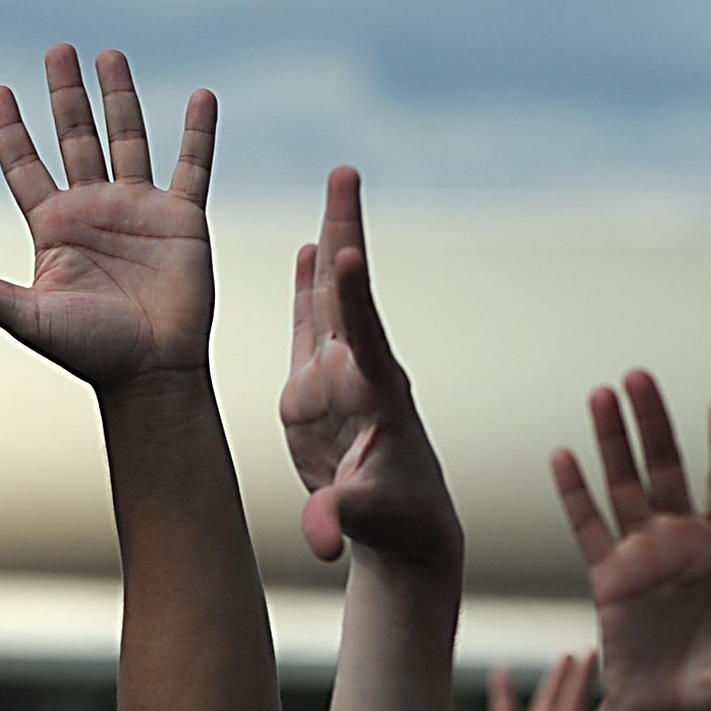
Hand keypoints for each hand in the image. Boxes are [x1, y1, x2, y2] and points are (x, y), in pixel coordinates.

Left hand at [0, 46, 217, 389]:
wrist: (151, 373)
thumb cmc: (89, 352)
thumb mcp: (27, 318)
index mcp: (54, 227)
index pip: (25, 165)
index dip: (9, 129)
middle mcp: (93, 209)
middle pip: (75, 137)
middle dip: (65, 94)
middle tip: (56, 50)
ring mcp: (139, 210)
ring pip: (128, 139)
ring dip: (119, 97)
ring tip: (108, 55)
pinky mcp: (182, 220)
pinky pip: (192, 166)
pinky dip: (198, 132)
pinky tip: (201, 96)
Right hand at [277, 167, 461, 565]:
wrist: (400, 531)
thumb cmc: (395, 524)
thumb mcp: (366, 521)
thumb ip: (340, 518)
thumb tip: (321, 538)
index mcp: (375, 396)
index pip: (361, 336)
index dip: (350, 297)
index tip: (341, 252)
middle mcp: (359, 374)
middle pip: (349, 294)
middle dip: (348, 232)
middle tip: (347, 172)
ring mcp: (337, 379)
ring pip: (330, 300)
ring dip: (334, 242)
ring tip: (340, 184)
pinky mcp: (316, 391)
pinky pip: (310, 328)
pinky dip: (309, 289)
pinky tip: (312, 248)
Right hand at [552, 372, 710, 710]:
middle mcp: (682, 543)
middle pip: (666, 469)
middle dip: (653, 423)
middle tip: (639, 376)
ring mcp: (642, 557)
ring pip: (625, 486)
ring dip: (613, 442)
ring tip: (603, 394)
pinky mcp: (609, 579)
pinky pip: (589, 527)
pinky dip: (575, 493)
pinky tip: (563, 455)